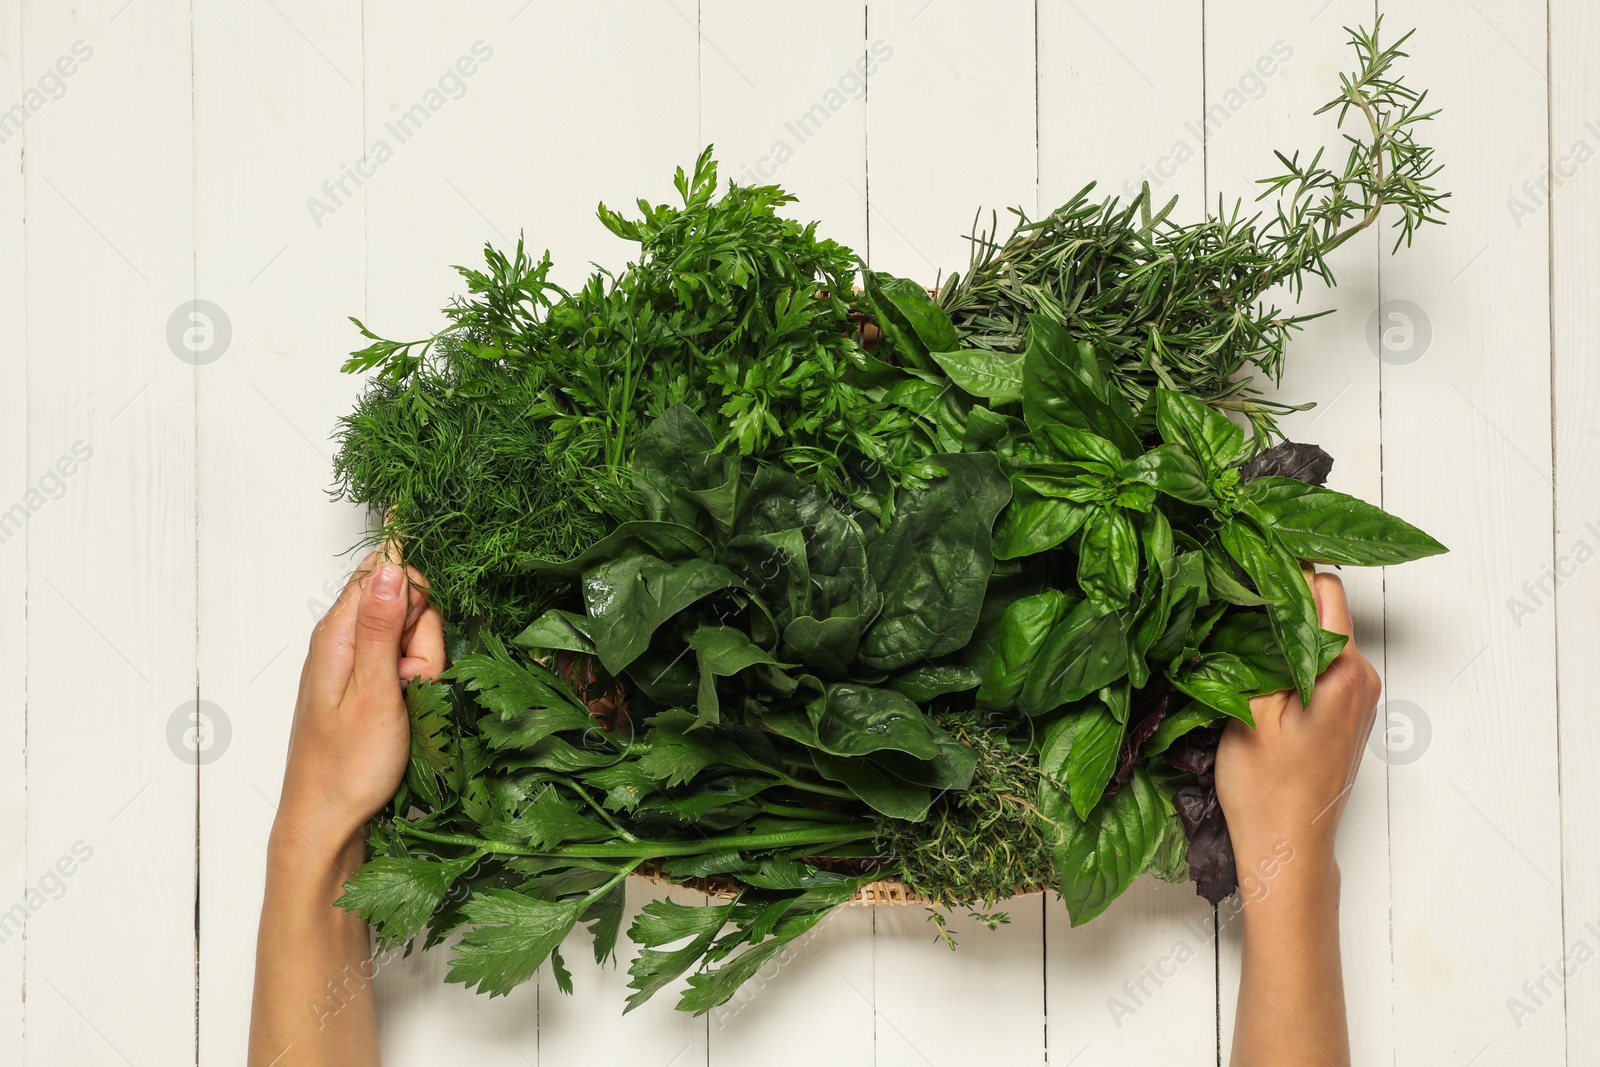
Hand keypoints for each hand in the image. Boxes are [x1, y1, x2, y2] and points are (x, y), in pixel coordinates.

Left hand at [274, 551, 445, 858]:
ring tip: (405, 706)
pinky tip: (407, 714)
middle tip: (409, 684)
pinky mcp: (368, 686)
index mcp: (337, 633)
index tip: (416, 641)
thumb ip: (382, 624)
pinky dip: (417, 687)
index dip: (416, 600)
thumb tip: (389, 564)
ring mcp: (356, 665)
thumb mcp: (374, 691)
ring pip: (411, 639)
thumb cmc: (347, 766)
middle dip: (423, 641)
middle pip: (405, 607)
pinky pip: (405, 667)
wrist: (327, 822)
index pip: (386, 573)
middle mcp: (343, 640)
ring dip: (423, 670)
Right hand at [1216, 568, 1381, 873]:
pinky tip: (1254, 670)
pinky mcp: (1345, 714)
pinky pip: (1319, 664)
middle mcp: (1361, 677)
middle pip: (1322, 609)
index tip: (1244, 565)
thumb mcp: (1250, 706)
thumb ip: (1259, 646)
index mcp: (1343, 669)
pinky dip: (1289, 657)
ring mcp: (1357, 697)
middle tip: (1228, 600)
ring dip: (1281, 631)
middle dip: (1278, 599)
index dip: (1284, 569)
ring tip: (1234, 637)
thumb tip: (1255, 596)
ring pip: (1317, 637)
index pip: (1323, 587)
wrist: (1287, 848)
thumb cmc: (1266, 787)